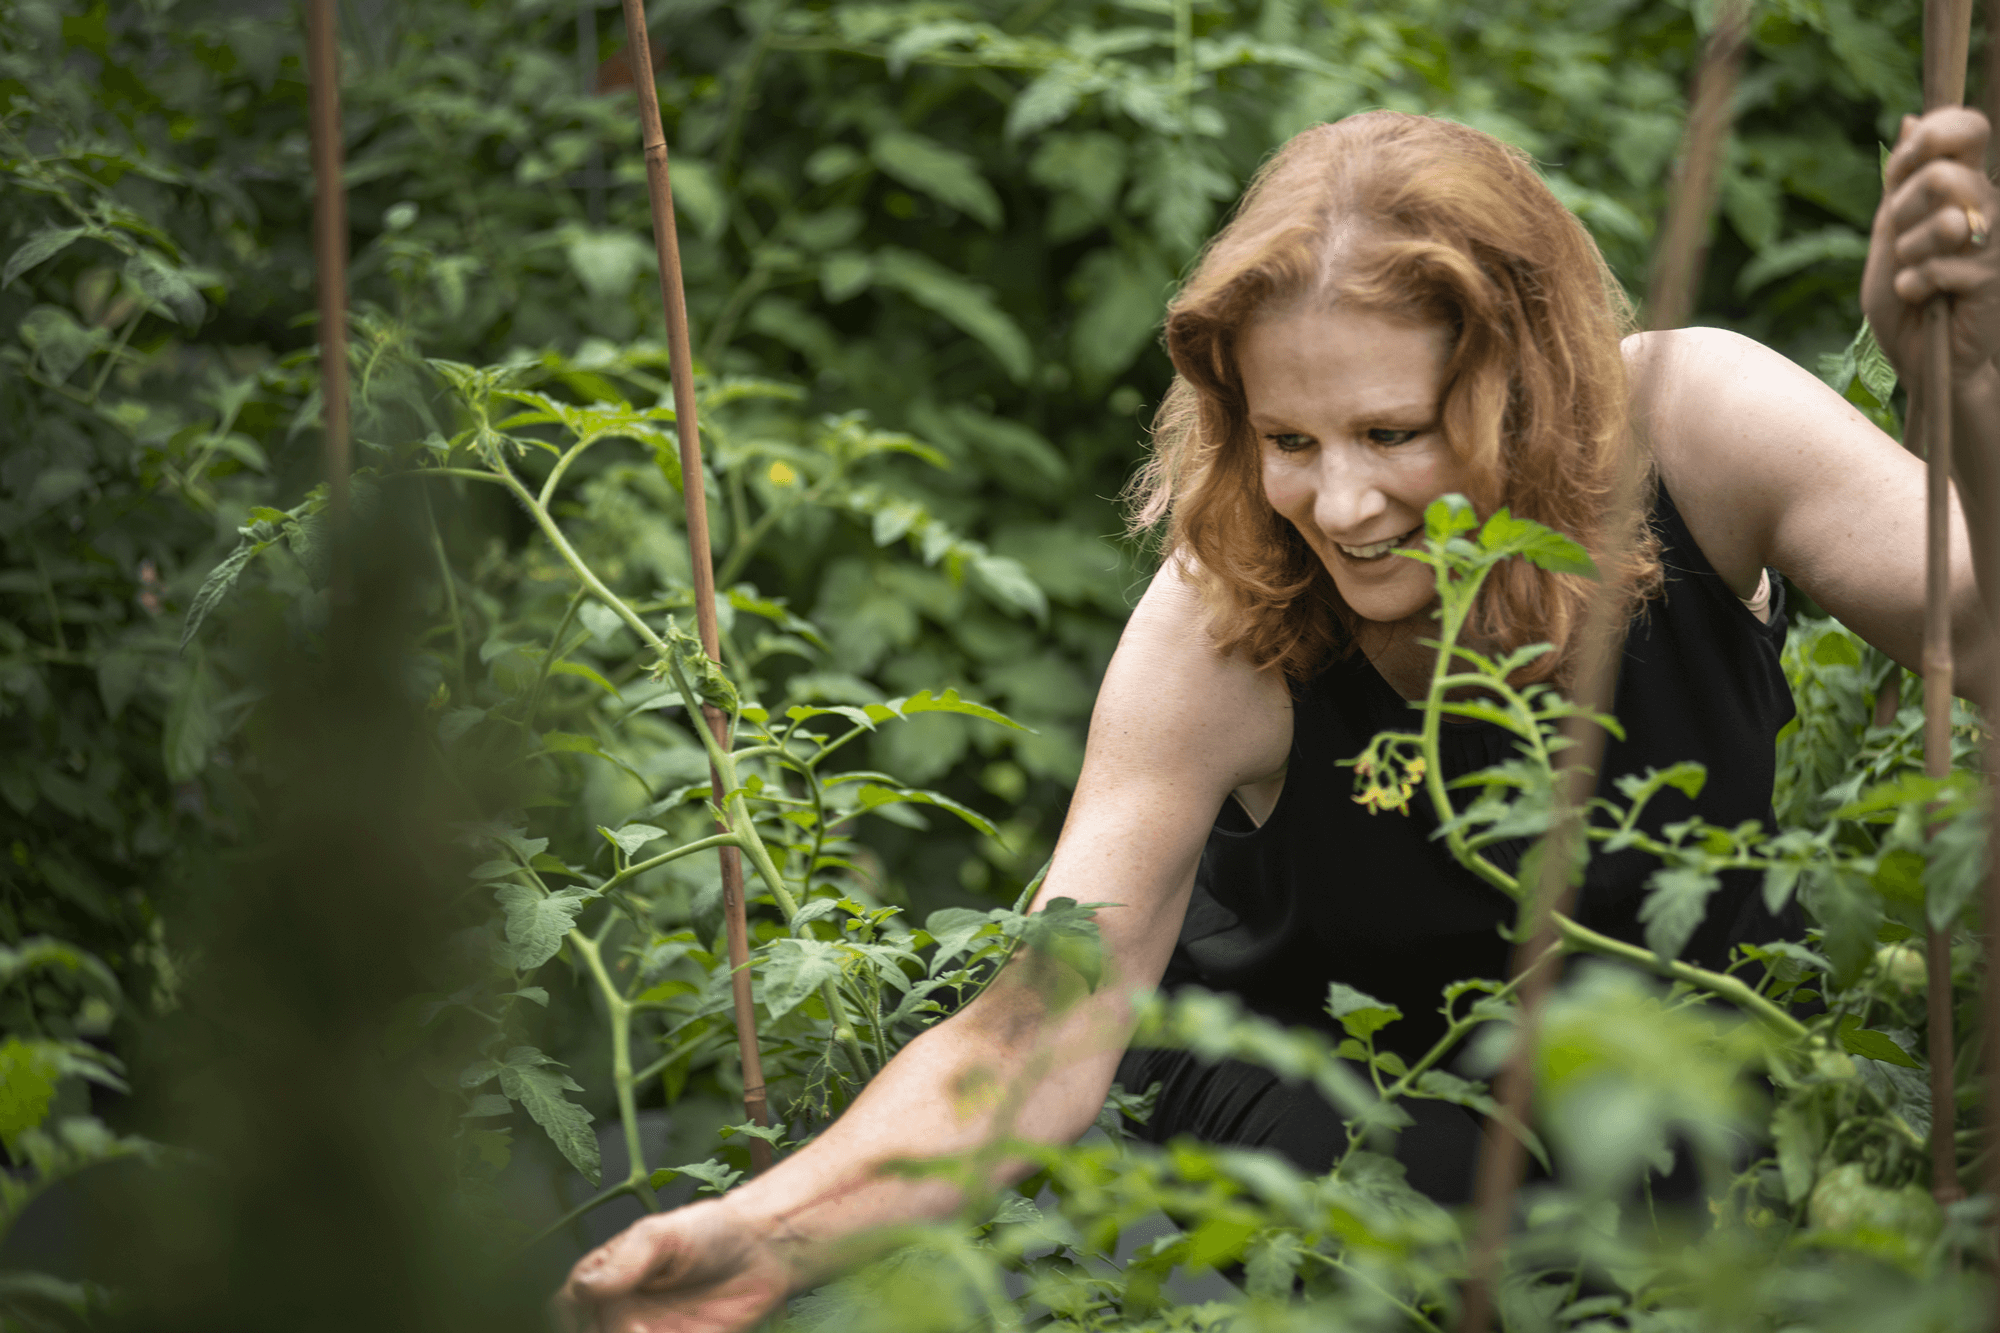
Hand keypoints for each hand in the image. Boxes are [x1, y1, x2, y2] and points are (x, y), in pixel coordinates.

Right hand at [550, 1198, 794, 1332]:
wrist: (763, 1254)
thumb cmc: (708, 1232)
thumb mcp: (662, 1235)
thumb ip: (626, 1260)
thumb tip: (584, 1288)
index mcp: (605, 1278)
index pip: (567, 1306)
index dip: (568, 1319)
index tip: (592, 1317)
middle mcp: (619, 1313)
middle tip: (635, 1327)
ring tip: (651, 1332)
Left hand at [1861, 107, 1999, 380]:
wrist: (1919, 358)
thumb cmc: (1903, 298)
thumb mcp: (1888, 236)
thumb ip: (1898, 184)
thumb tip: (1912, 118)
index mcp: (1961, 186)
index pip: (1966, 128)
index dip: (1928, 140)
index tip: (1899, 173)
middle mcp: (1986, 204)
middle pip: (1942, 173)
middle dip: (1901, 209)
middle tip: (1900, 239)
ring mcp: (1994, 239)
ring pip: (1944, 219)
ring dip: (1909, 252)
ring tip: (1914, 272)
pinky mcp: (1991, 276)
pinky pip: (1937, 267)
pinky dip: (1913, 286)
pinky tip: (1923, 298)